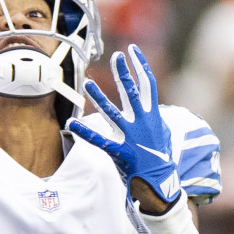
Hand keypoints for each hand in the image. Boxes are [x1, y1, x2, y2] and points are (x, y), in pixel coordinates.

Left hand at [67, 44, 180, 209]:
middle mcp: (142, 122)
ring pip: (112, 112)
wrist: (161, 183)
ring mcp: (131, 137)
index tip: (132, 50)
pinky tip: (71, 124)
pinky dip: (85, 132)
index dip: (141, 65)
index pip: (148, 84)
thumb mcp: (162, 132)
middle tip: (115, 56)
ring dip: (99, 97)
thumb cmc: (160, 157)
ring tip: (88, 82)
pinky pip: (100, 140)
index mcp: (153, 115)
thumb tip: (152, 105)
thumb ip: (153, 116)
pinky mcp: (121, 152)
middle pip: (132, 92)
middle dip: (123, 73)